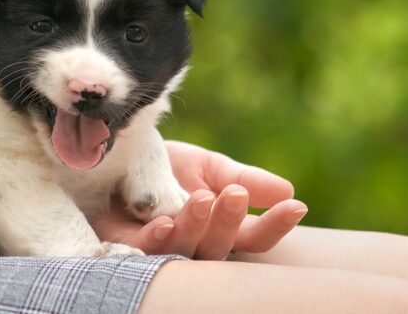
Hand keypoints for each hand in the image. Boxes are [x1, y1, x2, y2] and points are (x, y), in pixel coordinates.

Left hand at [92, 141, 307, 258]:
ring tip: (202, 198)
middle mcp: (193, 245)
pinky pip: (141, 252)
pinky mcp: (122, 248)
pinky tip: (164, 221)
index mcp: (217, 228)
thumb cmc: (162, 167)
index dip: (276, 226)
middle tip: (236, 194)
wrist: (110, 155)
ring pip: (185, 251)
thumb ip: (242, 178)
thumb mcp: (207, 166)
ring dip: (197, 226)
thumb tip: (288, 191)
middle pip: (220, 248)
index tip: (297, 206)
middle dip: (230, 221)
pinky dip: (155, 238)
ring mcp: (159, 251)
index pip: (253, 236)